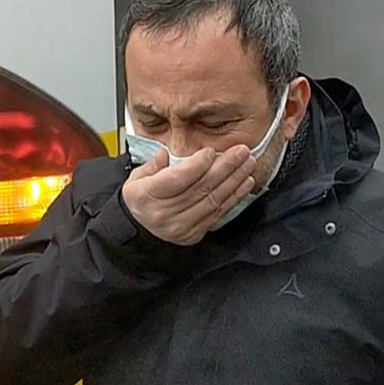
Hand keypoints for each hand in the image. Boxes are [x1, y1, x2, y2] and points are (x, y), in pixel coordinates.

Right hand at [122, 145, 256, 245]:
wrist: (140, 230)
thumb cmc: (141, 199)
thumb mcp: (136, 178)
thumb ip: (153, 165)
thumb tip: (165, 154)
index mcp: (146, 196)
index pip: (176, 179)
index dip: (196, 165)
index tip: (211, 151)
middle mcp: (164, 213)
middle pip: (200, 188)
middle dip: (225, 167)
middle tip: (240, 151)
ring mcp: (181, 226)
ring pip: (213, 200)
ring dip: (235, 180)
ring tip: (247, 163)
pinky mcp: (194, 233)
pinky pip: (218, 213)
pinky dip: (234, 196)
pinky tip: (245, 183)